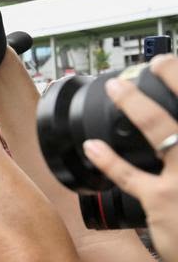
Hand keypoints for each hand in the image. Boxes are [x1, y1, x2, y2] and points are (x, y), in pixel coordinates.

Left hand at [83, 56, 177, 261]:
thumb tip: (167, 139)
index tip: (175, 64)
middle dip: (175, 77)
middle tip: (158, 61)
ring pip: (160, 130)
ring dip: (135, 104)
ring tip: (118, 88)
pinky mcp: (162, 200)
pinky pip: (129, 175)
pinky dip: (108, 159)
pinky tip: (92, 147)